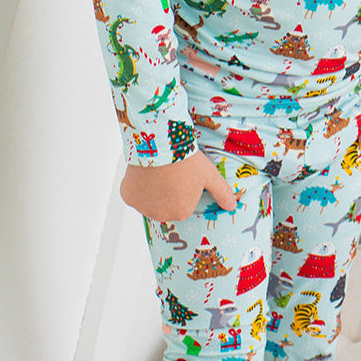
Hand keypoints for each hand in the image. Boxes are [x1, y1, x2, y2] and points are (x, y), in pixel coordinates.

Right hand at [119, 149, 235, 221]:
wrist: (161, 145)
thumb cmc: (188, 161)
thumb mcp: (209, 176)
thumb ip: (222, 193)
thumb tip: (233, 206)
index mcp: (182, 212)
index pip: (182, 204)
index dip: (181, 189)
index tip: (181, 176)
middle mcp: (161, 215)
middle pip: (164, 205)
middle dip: (165, 193)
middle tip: (169, 173)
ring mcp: (143, 207)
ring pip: (147, 200)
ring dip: (150, 191)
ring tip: (157, 171)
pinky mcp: (128, 197)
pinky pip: (132, 193)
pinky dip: (135, 185)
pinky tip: (143, 173)